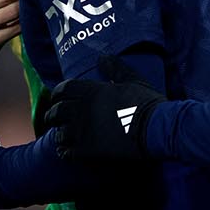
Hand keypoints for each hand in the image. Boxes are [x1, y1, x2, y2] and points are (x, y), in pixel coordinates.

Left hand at [44, 55, 162, 161]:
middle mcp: (82, 110)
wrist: (157, 128)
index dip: (57, 94)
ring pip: (59, 133)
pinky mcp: (88, 151)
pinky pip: (67, 152)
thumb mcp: (132, 80)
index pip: (63, 89)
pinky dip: (63, 151)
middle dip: (52, 115)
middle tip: (52, 117)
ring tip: (60, 135)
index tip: (56, 98)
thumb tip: (102, 57)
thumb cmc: (147, 103)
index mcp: (91, 91)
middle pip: (56, 112)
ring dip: (58, 134)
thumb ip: (115, 68)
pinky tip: (65, 151)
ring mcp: (83, 131)